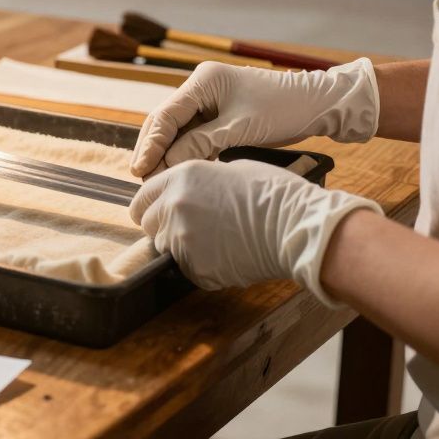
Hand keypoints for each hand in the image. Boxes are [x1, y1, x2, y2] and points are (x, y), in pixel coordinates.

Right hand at [130, 57, 378, 176]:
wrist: (319, 104)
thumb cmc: (283, 110)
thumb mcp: (240, 128)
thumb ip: (201, 142)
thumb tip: (168, 162)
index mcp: (203, 81)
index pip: (166, 114)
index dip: (151, 143)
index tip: (139, 169)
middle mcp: (201, 87)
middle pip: (165, 120)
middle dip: (152, 148)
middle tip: (140, 177)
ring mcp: (209, 100)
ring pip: (177, 129)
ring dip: (166, 152)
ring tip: (154, 178)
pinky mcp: (219, 114)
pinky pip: (193, 133)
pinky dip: (184, 151)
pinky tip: (177, 169)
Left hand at [130, 159, 380, 303]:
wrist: (296, 226)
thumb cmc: (274, 194)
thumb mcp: (231, 170)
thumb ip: (198, 182)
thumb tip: (189, 191)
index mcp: (180, 178)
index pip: (142, 198)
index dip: (150, 208)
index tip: (158, 214)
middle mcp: (173, 205)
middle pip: (148, 224)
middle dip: (162, 227)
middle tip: (191, 230)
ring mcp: (181, 238)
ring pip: (164, 248)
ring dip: (180, 248)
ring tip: (214, 243)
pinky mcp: (194, 266)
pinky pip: (186, 268)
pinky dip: (200, 266)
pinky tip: (225, 257)